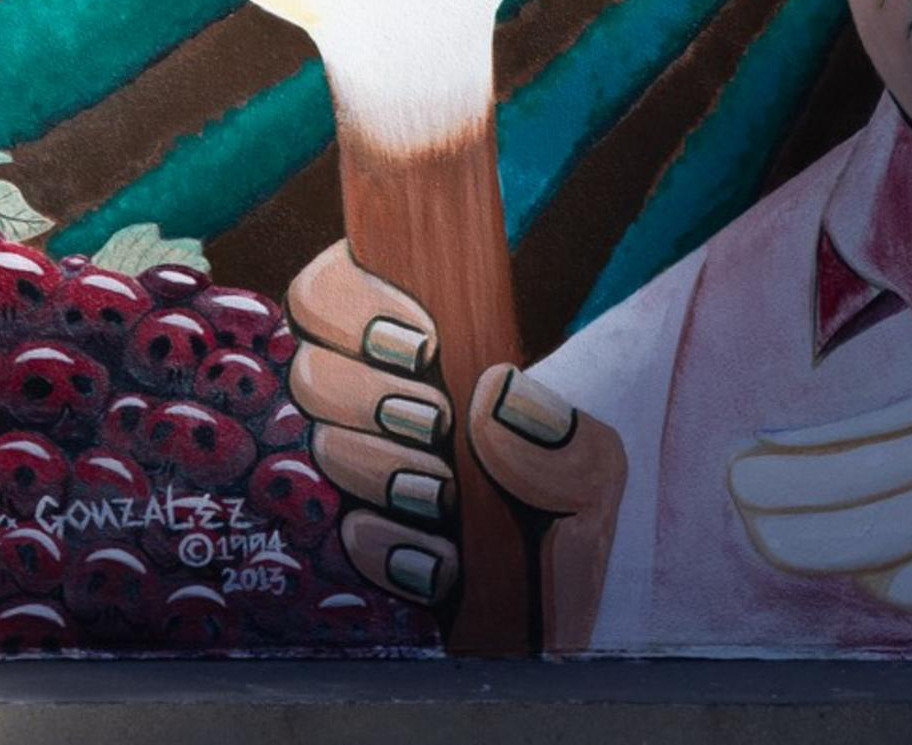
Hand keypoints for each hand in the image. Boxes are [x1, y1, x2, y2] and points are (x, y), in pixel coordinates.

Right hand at [283, 236, 622, 648]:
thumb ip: (561, 439)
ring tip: (445, 494)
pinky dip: (395, 546)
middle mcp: (387, 408)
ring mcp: (372, 479)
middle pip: (314, 371)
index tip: (418, 342)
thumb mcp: (597, 468)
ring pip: (327, 447)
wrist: (567, 622)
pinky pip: (349, 532)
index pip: (338, 289)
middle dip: (369, 398)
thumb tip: (490, 396)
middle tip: (434, 422)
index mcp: (433, 356)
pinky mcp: (371, 549)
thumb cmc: (576, 523)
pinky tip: (443, 559)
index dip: (350, 301)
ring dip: (385, 469)